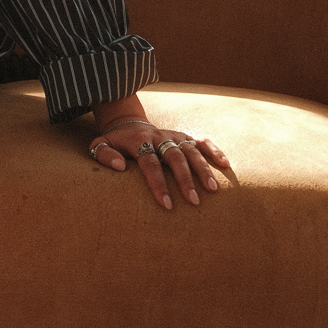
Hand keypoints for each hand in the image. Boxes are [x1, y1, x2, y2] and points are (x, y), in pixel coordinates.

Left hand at [88, 117, 230, 209]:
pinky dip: (214, 151)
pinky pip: (202, 141)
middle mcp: (159, 136)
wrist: (129, 123)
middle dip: (184, 179)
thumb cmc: (116, 142)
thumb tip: (119, 167)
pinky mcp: (184, 135)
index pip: (149, 162)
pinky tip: (226, 166)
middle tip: (193, 202)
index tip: (167, 205)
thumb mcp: (101, 144)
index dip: (158, 183)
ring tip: (212, 190)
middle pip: (174, 156)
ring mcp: (174, 135)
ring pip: (191, 150)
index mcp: (139, 140)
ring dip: (203, 169)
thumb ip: (103, 154)